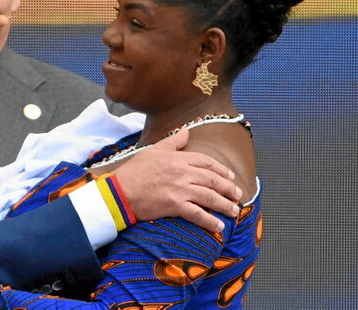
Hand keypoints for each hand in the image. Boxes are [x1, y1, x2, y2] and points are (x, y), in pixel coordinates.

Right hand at [112, 128, 240, 231]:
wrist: (120, 191)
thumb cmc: (134, 170)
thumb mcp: (153, 150)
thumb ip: (172, 142)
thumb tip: (186, 131)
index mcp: (178, 159)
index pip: (206, 162)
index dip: (221, 170)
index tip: (230, 176)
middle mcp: (182, 173)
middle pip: (212, 180)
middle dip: (228, 188)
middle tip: (238, 195)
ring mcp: (180, 190)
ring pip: (210, 197)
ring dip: (225, 205)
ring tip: (233, 211)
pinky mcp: (174, 206)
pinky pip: (198, 214)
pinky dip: (210, 221)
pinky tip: (219, 226)